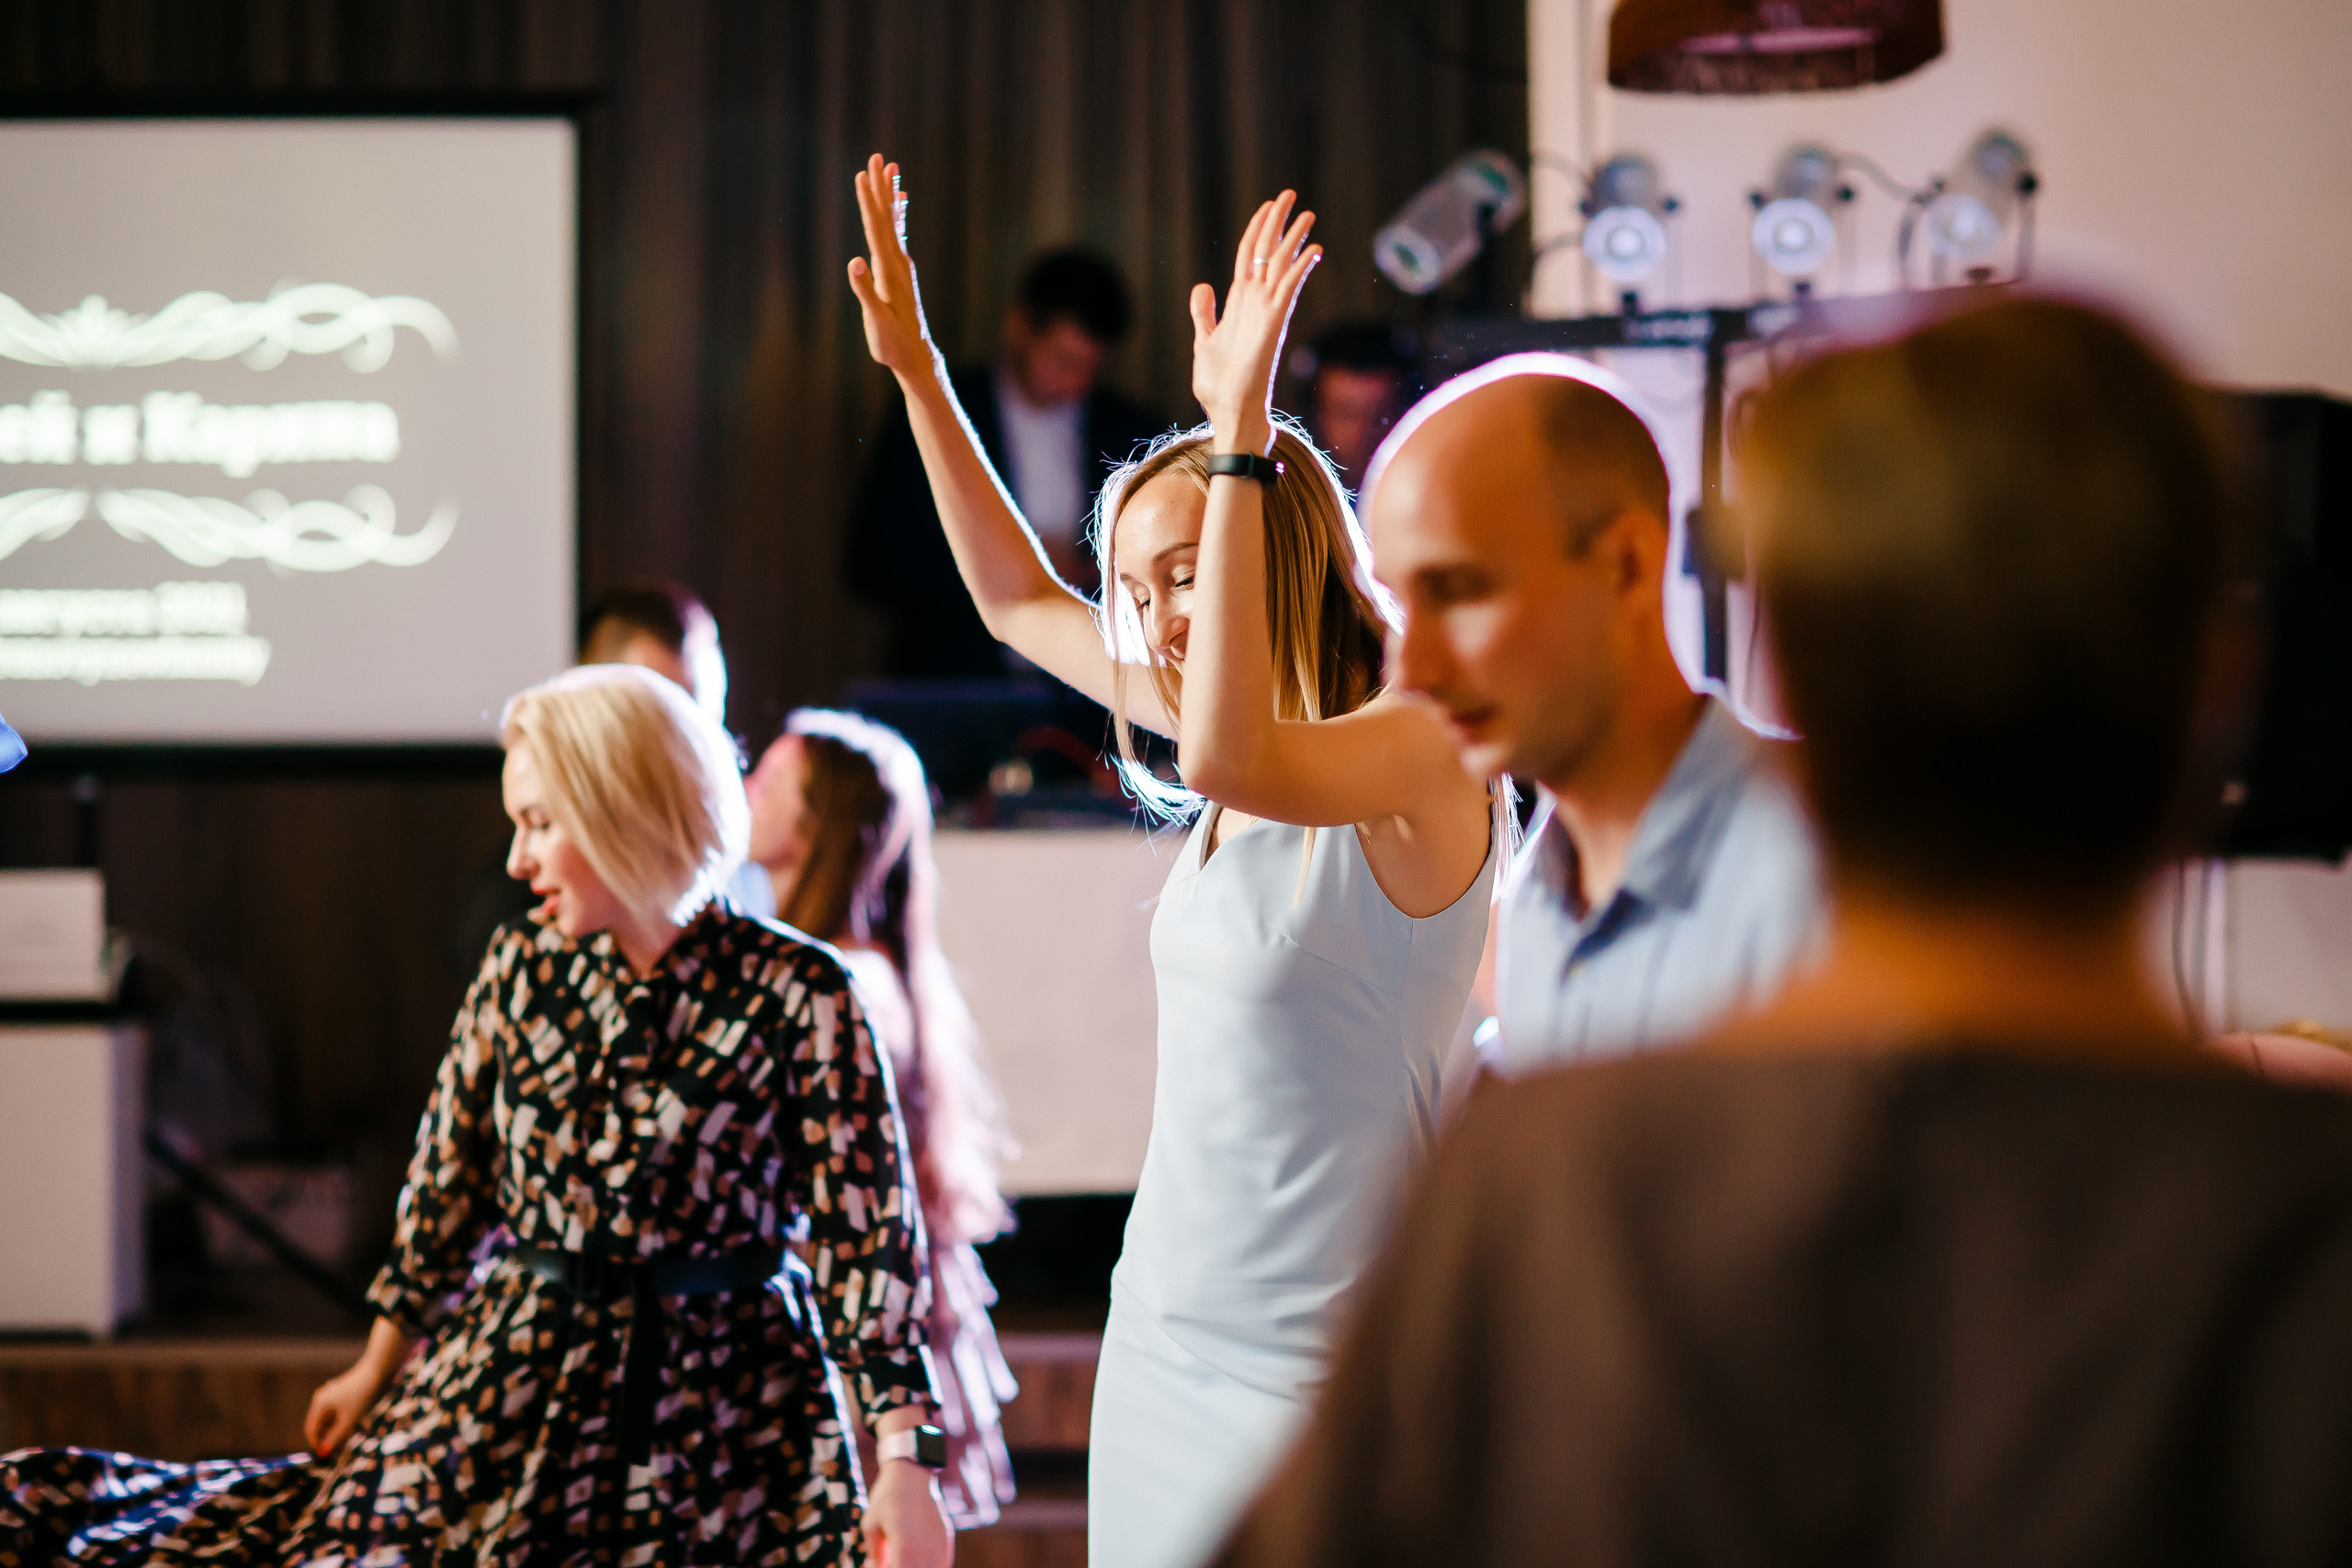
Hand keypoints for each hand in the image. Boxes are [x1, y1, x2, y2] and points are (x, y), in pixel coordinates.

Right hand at [303, 1358, 390, 1456]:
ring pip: (328, 1418)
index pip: (310, 1429)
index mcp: (319, 1404)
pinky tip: (351, 1425)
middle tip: (338, 1450)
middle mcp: (321, 1398)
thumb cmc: (362, 1396)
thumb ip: (335, 1437)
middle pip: (318, 1424)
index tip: (326, 1456)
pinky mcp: (340, 1393)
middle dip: (326, 1438)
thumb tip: (324, 1451)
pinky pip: (335, 1411)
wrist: (377, 1371)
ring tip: (347, 1437)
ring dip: (334, 1430)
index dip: (316, 1444)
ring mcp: (330, 1394)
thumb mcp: (349, 1420)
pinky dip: (340, 1421)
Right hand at [848, 153, 942, 385]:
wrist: (916, 356)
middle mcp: (898, 263)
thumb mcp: (875, 321)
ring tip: (891, 168)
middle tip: (877, 157)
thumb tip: (854, 263)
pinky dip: (898, 216)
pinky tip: (900, 202)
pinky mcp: (901, 272)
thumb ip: (864, 292)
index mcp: (888, 271)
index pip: (876, 229)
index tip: (862, 176)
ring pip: (894, 223)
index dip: (868, 202)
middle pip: (886, 218)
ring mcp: (901, 266)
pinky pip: (898, 235)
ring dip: (890, 195)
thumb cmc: (892, 343)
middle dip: (880, 187)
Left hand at [864, 1457, 953, 1567]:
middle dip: (900, 1566)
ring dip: (916, 1566)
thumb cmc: (887, 1498)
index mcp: (905, 1550)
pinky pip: (941, 1565)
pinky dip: (929, 1565)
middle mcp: (926, 1552)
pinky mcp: (946, 1542)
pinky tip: (916, 1557)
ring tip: (900, 1556)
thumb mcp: (871, 1525)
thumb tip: (876, 1567)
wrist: (912, 1474)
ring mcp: (939, 1547)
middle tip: (888, 1557)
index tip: (877, 1563)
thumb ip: (875, 1554)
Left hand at [1189, 191, 1320, 456]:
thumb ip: (1204, 313)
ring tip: (1308, 212)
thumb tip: (1203, 285)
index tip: (1267, 206)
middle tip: (1290, 194)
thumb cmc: (1219, 387)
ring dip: (1294, 238)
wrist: (1230, 414)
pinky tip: (1314, 249)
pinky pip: (1289, 290)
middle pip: (1268, 252)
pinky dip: (1300, 269)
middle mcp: (1256, 303)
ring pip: (1282, 266)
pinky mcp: (1273, 325)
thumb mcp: (1203, 342)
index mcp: (1239, 304)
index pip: (1250, 256)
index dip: (1257, 229)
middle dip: (1277, 222)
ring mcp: (1266, 313)